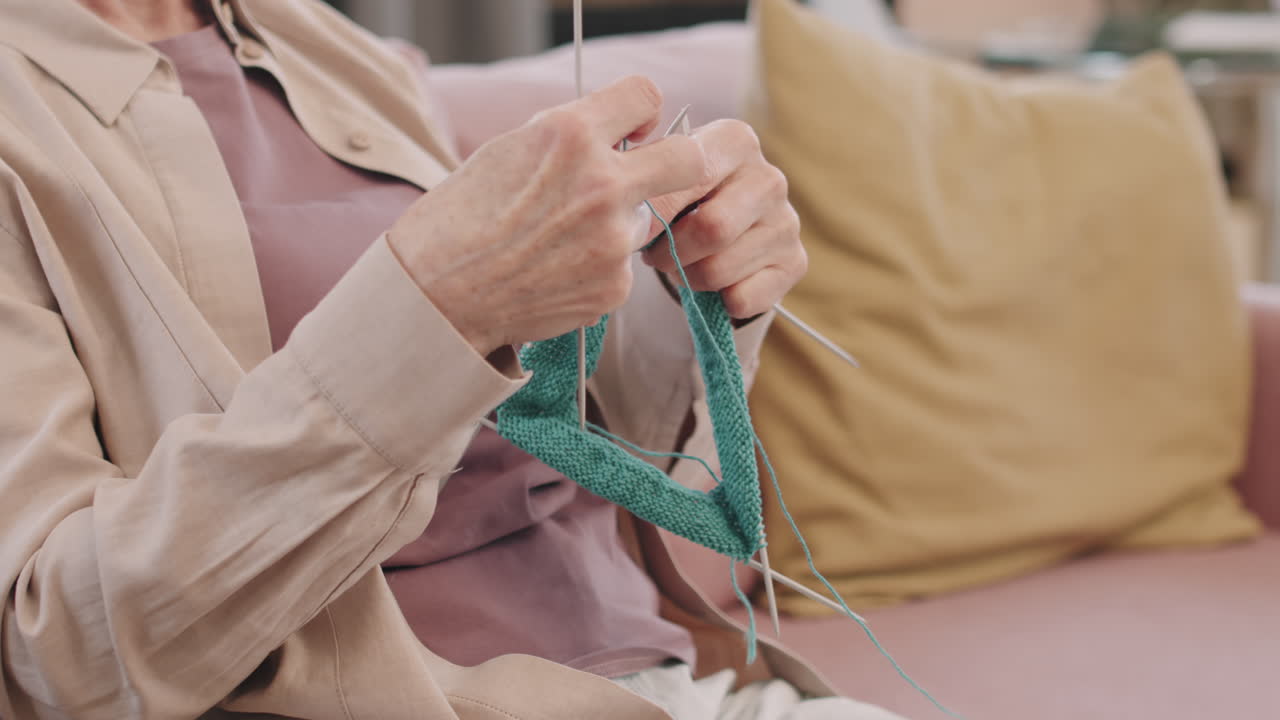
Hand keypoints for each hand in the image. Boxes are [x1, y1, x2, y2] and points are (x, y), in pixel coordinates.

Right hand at [388, 76, 709, 355]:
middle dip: (681, 162)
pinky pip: (624, 266)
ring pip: (647, 219)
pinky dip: (598, 268)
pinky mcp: (615, 287)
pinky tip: (555, 272)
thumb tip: (622, 135)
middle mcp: (602, 184)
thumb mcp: (511, 148)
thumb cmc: (462, 216)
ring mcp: (613, 241)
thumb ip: (572, 137)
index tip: (634, 131)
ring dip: (618, 224)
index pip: (646, 96)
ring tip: (560, 241)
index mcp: (570, 134)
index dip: (642, 113)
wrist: (437, 293)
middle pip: (689, 159)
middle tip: (657, 174)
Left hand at [642, 120, 805, 318]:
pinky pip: (742, 299)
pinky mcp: (795, 263)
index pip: (691, 176)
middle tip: (656, 255)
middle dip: (670, 252)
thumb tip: (641, 220)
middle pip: (712, 229)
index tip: (635, 227)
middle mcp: (770, 178)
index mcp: (735, 141)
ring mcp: (787, 222)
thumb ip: (650, 187)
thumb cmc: (682, 199)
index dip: (656, 212)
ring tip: (683, 265)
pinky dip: (717, 300)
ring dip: (689, 278)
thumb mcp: (663, 180)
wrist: (717, 233)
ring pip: (720, 270)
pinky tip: (715, 283)